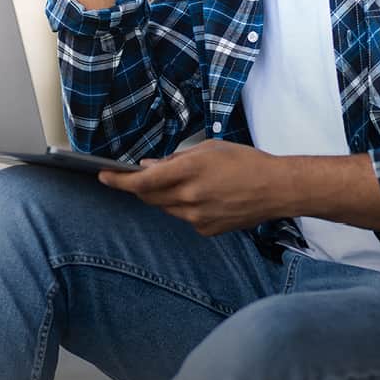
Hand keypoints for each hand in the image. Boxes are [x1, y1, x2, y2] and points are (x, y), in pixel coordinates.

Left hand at [98, 140, 282, 236]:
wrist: (276, 189)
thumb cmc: (245, 162)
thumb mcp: (208, 150)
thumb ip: (175, 159)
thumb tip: (150, 166)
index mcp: (189, 171)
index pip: (142, 182)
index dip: (118, 180)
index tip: (103, 176)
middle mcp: (189, 197)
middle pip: (149, 197)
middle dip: (139, 187)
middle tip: (137, 175)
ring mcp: (197, 217)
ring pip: (166, 208)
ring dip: (164, 196)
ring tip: (182, 182)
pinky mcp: (206, 229)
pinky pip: (184, 218)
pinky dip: (184, 206)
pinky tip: (204, 196)